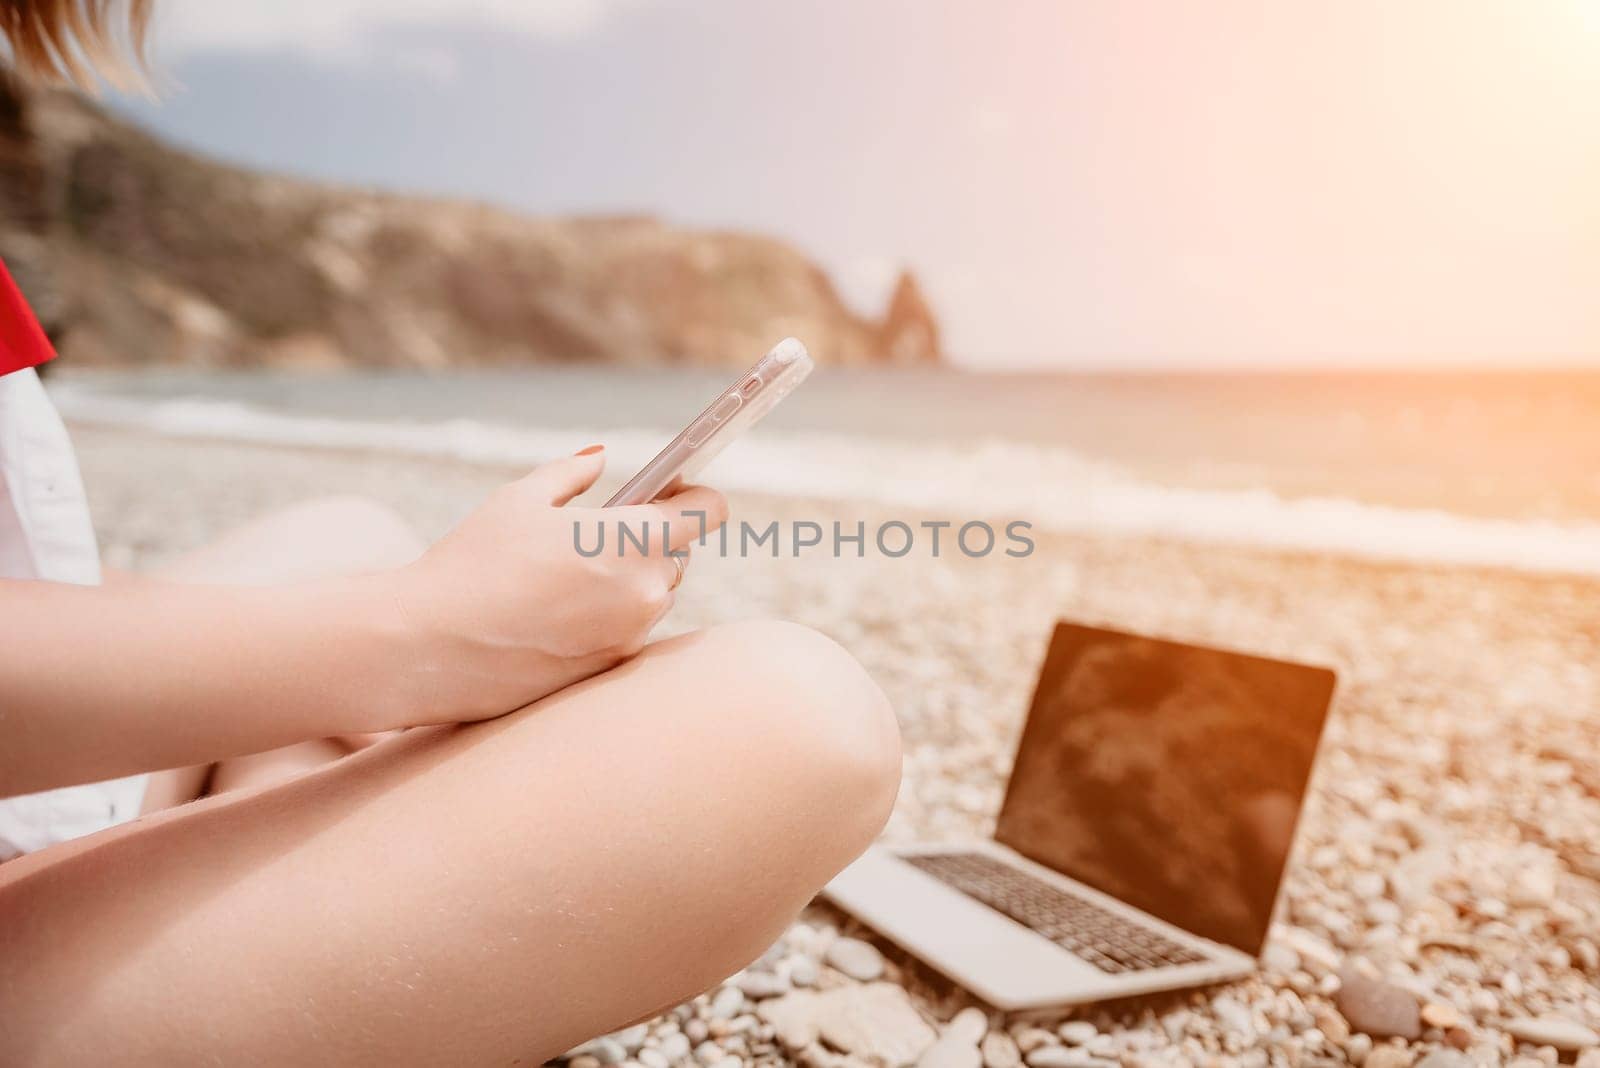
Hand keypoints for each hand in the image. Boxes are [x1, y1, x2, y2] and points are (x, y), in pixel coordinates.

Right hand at [391, 447, 726, 723]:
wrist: (429, 645)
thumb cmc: (474, 562)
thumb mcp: (520, 499)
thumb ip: (571, 473)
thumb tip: (599, 459)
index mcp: (636, 539)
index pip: (710, 510)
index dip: (693, 494)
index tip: (670, 489)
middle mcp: (649, 591)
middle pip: (678, 554)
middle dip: (647, 539)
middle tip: (595, 531)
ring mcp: (632, 635)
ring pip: (652, 596)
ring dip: (627, 580)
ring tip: (564, 574)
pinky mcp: (609, 669)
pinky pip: (626, 630)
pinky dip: (604, 616)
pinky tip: (553, 611)